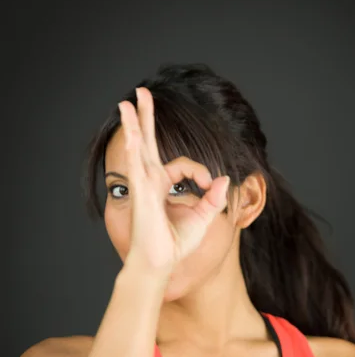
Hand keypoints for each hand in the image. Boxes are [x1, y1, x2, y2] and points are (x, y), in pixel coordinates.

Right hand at [118, 87, 229, 276]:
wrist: (160, 263)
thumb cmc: (175, 244)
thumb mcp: (203, 218)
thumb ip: (212, 198)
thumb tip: (223, 178)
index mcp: (161, 186)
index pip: (183, 164)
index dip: (201, 172)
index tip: (209, 185)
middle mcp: (149, 181)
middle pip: (147, 142)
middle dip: (146, 117)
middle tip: (141, 93)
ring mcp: (143, 184)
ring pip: (138, 146)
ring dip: (135, 122)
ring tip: (129, 101)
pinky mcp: (142, 192)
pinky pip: (137, 163)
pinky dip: (134, 144)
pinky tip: (130, 127)